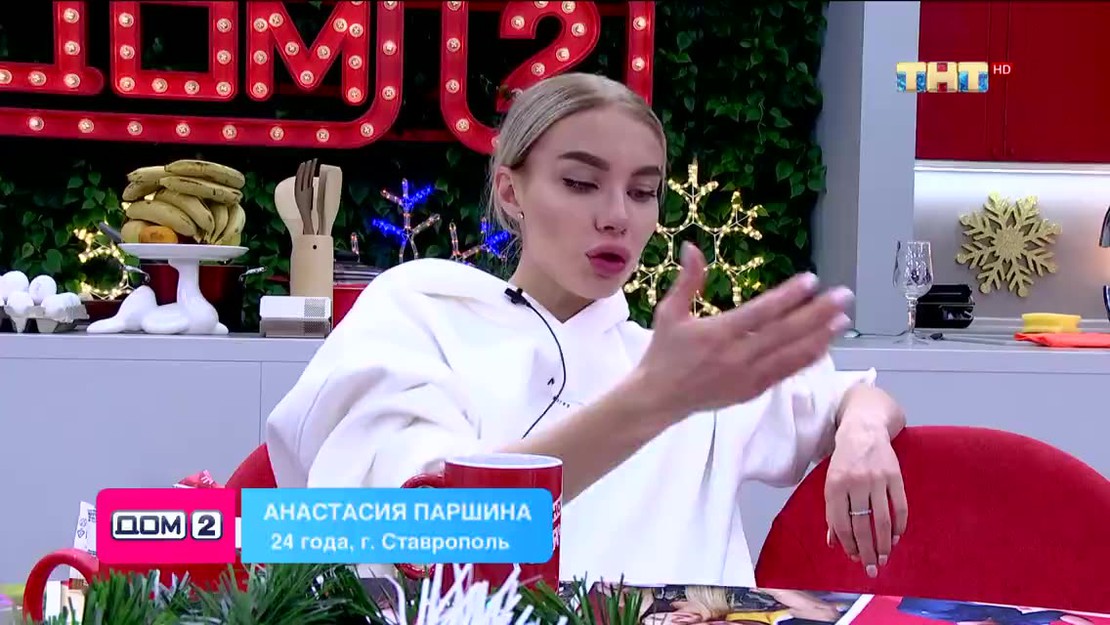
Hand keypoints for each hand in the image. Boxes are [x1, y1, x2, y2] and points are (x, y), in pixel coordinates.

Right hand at [635, 242, 853, 418]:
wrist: (658, 399)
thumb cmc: (664, 352)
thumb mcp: (669, 312)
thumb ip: (686, 280)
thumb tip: (692, 246)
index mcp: (718, 333)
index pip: (761, 312)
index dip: (789, 296)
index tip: (812, 280)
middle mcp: (737, 356)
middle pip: (785, 332)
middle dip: (817, 313)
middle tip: (844, 295)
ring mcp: (748, 376)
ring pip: (790, 354)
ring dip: (820, 336)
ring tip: (843, 319)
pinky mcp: (752, 390)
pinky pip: (785, 373)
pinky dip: (806, 359)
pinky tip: (824, 345)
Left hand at [825, 421, 907, 577]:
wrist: (863, 429)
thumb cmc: (844, 461)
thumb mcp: (831, 483)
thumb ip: (832, 513)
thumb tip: (833, 543)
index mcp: (835, 485)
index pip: (841, 523)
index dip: (848, 543)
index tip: (854, 557)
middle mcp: (855, 483)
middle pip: (862, 525)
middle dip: (867, 550)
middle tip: (872, 568)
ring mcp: (876, 479)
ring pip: (882, 519)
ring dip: (884, 543)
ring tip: (885, 557)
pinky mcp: (895, 476)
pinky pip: (899, 506)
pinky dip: (899, 525)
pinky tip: (897, 537)